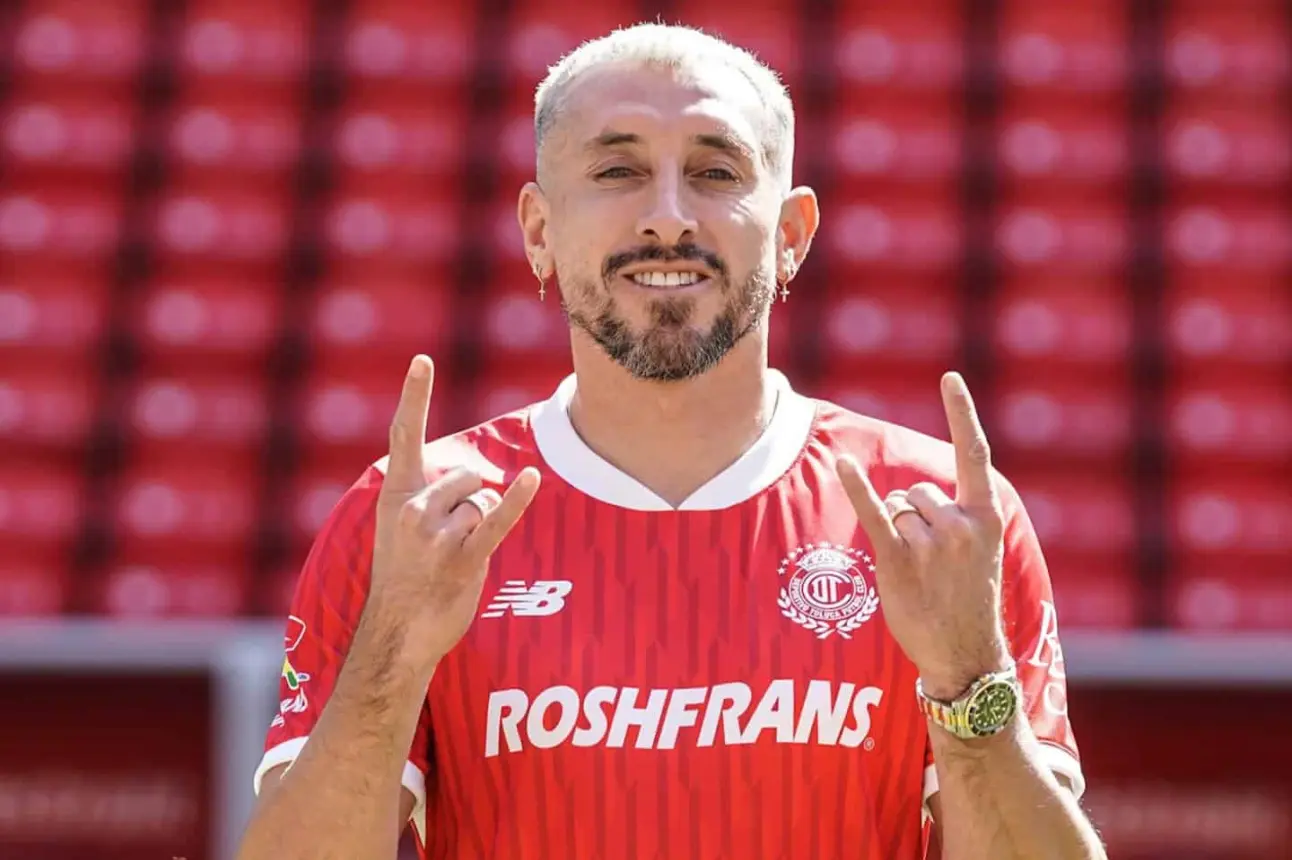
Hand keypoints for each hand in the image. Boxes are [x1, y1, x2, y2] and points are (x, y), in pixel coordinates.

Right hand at [362, 355, 540, 671]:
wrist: (397, 633)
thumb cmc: (404, 578)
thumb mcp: (400, 528)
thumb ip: (428, 496)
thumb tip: (478, 482)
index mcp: (395, 495)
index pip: (405, 435)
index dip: (414, 396)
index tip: (422, 360)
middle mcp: (413, 509)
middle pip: (468, 475)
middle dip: (474, 497)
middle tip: (450, 539)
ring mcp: (436, 534)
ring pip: (484, 499)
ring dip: (482, 523)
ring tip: (455, 556)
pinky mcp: (464, 557)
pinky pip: (497, 519)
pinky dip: (517, 500)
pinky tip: (532, 480)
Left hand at [837, 372, 1010, 700]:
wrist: (966, 655)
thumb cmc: (968, 603)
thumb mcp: (980, 554)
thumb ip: (957, 518)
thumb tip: (909, 496)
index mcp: (985, 517)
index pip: (974, 454)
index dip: (962, 413)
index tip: (950, 377)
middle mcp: (959, 523)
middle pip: (915, 492)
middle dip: (912, 517)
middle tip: (929, 563)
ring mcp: (930, 542)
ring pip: (894, 509)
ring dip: (897, 533)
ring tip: (917, 573)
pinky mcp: (898, 560)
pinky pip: (872, 514)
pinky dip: (856, 487)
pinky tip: (842, 463)